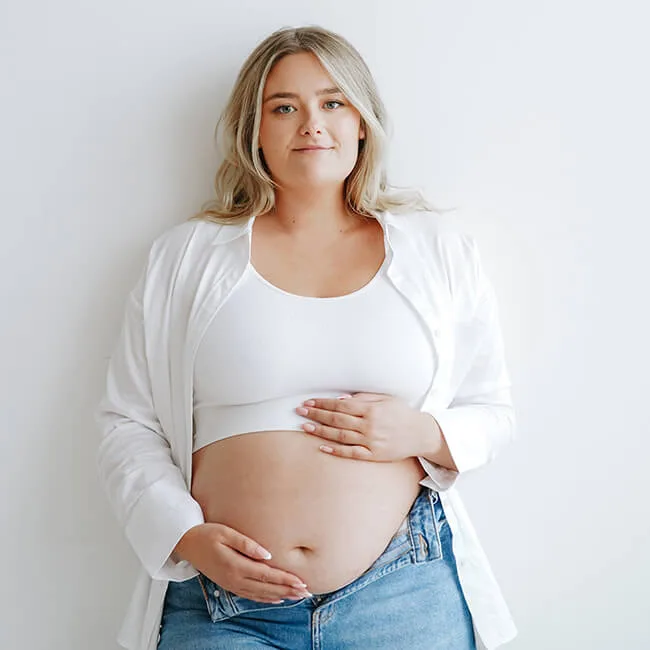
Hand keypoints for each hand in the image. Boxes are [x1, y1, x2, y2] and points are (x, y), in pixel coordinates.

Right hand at [173, 523, 311, 602]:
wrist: (186, 544)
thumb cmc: (207, 534)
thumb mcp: (226, 533)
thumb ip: (247, 544)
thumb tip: (268, 554)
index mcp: (236, 566)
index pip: (266, 575)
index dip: (285, 580)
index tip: (301, 582)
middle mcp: (235, 579)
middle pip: (266, 588)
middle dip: (288, 590)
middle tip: (307, 592)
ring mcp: (231, 584)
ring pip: (260, 594)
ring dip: (280, 596)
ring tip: (297, 597)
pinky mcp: (229, 584)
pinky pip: (251, 596)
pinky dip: (266, 599)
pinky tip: (277, 599)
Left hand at [295, 392, 437, 461]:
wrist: (421, 434)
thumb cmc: (401, 413)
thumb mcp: (385, 399)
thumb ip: (363, 398)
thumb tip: (340, 400)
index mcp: (372, 409)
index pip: (340, 406)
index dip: (322, 403)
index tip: (308, 402)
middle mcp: (370, 425)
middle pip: (337, 420)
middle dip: (316, 415)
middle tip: (300, 412)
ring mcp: (371, 442)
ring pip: (340, 436)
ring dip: (321, 431)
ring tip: (305, 427)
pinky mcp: (374, 455)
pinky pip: (351, 453)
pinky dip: (336, 450)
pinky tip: (322, 446)